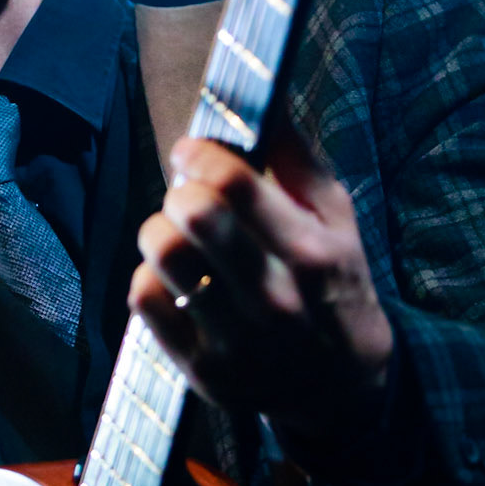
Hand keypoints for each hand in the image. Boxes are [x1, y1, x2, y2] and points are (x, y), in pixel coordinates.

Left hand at [130, 122, 393, 448]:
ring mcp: (236, 340)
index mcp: (311, 253)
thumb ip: (297, 159)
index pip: (232, 183)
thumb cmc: (332, 285)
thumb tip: (264, 100)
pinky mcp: (201, 369)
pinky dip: (150, 276)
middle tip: (189, 198)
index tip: (193, 153)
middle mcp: (275, 299)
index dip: (200, 154)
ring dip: (160, 232)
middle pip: (192, 217)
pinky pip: (143, 298)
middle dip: (181, 191)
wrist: (341, 386)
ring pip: (163, 256)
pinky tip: (176, 279)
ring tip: (179, 237)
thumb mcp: (336, 220)